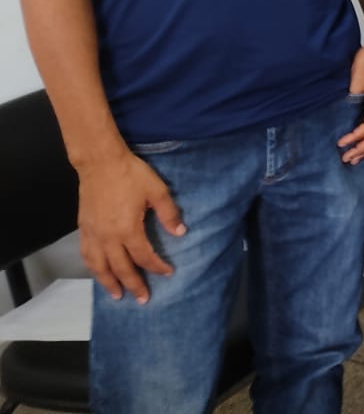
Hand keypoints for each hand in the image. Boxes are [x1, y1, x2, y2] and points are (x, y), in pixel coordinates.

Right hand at [76, 151, 184, 301]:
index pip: (144, 256)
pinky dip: (92, 267)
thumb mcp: (157, 191)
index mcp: (128, 230)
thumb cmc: (131, 175)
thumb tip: (180, 233)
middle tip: (142, 299)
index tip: (168, 273)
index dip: (157, 267)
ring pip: (99, 266)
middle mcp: (108, 237)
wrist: (100, 162)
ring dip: (108, 283)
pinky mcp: (83, 228)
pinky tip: (98, 272)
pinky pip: (86, 254)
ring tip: (117, 295)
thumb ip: (169, 214)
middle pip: (121, 268)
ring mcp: (93, 234)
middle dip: (133, 285)